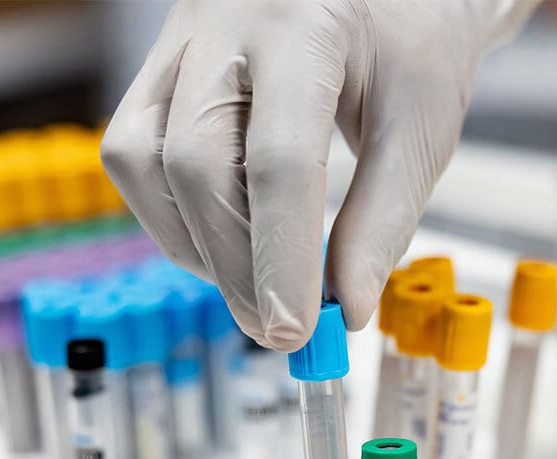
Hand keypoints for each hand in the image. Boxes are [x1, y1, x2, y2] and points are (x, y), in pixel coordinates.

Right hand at [101, 0, 536, 349]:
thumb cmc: (412, 27)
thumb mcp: (423, 117)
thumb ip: (383, 217)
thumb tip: (343, 309)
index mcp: (304, 22)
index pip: (277, 157)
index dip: (280, 256)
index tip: (295, 330)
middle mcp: (223, 19)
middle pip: (193, 162)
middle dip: (231, 262)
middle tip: (277, 327)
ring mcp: (178, 36)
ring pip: (140, 158)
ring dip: (191, 240)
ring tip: (251, 279)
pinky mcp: (157, 60)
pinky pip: (133, 147)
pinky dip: (173, 210)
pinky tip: (224, 234)